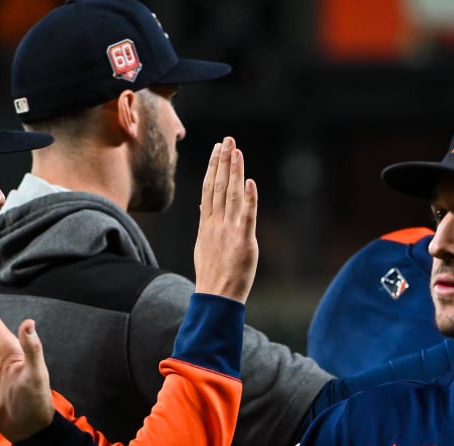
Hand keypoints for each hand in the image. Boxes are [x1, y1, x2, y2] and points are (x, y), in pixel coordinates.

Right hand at [191, 136, 259, 303]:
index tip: (217, 149)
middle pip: (218, 186)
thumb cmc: (213, 275)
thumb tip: (204, 208)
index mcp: (207, 224)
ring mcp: (228, 231)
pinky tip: (250, 182)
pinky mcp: (243, 241)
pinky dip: (249, 198)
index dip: (213, 167)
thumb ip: (206, 225)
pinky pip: (246, 216)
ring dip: (234, 172)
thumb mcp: (203, 246)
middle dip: (223, 161)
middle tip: (227, 140)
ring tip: (236, 151)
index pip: (209, 189)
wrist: (216, 297)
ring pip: (231, 195)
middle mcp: (216, 223)